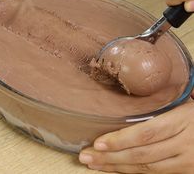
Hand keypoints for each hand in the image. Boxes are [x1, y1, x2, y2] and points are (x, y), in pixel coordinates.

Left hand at [79, 100, 193, 172]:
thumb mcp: (181, 104)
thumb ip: (159, 109)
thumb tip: (126, 110)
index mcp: (181, 121)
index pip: (145, 134)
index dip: (120, 140)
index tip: (98, 143)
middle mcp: (184, 144)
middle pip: (142, 154)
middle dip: (111, 158)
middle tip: (86, 156)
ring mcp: (187, 162)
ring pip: (147, 168)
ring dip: (117, 168)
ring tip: (94, 165)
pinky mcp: (187, 172)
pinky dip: (134, 172)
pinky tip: (116, 169)